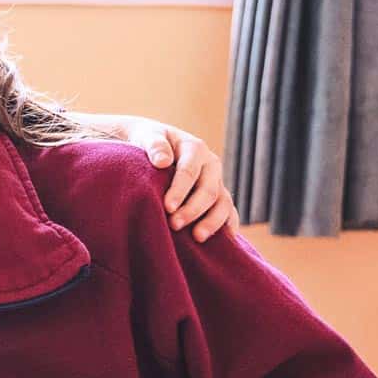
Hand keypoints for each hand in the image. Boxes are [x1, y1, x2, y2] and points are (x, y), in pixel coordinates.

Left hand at [109, 116, 237, 240]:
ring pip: (223, 204)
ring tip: (197, 238)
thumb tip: (162, 161)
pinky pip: (229, 213)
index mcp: (195, 148)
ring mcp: (217, 182)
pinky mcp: (218, 197)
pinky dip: (227, 227)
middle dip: (193, 210)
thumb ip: (154, 145)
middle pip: (209, 190)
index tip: (167, 207)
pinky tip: (222, 242)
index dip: (180, 190)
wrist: (155, 145)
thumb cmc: (148, 141)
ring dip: (212, 222)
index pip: (190, 171)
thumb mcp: (147, 136)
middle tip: (174, 225)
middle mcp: (210, 166)